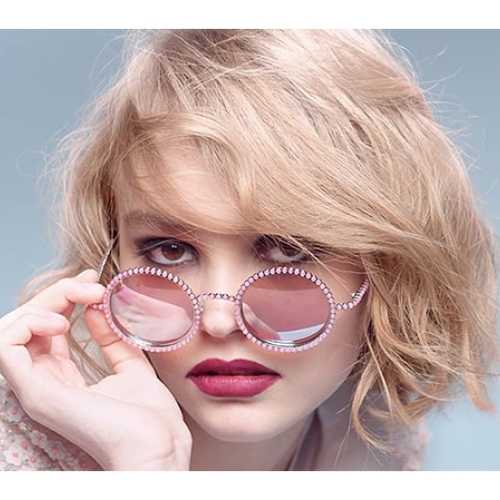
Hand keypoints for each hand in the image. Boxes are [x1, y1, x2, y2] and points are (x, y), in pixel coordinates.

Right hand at [0, 269, 191, 469]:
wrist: (158, 446)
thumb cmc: (148, 416)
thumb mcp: (130, 365)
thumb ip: (112, 338)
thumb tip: (96, 308)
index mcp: (63, 378)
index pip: (46, 329)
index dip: (63, 298)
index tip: (93, 281)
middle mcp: (44, 383)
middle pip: (29, 324)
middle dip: (57, 293)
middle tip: (91, 285)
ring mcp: (37, 389)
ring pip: (12, 330)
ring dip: (43, 304)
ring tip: (78, 301)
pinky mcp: (37, 393)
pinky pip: (6, 347)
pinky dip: (28, 323)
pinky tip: (62, 322)